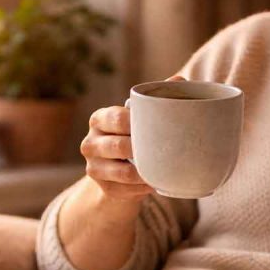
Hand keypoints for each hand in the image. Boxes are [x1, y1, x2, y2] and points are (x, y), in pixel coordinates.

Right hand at [80, 75, 185, 202]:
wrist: (120, 170)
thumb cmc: (134, 135)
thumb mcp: (141, 117)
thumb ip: (157, 97)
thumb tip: (179, 80)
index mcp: (99, 119)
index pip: (117, 118)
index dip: (137, 122)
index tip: (159, 125)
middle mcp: (90, 143)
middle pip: (118, 146)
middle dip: (142, 149)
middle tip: (165, 149)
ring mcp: (93, 167)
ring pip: (123, 173)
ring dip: (145, 172)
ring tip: (163, 169)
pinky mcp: (103, 188)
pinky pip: (126, 190)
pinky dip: (143, 188)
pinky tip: (155, 183)